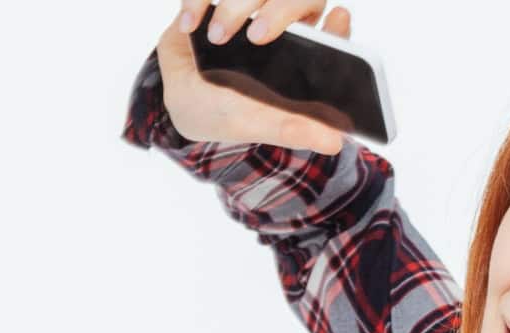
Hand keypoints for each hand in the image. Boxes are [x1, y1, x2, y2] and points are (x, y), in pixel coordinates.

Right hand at [160, 1, 356, 152]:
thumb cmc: (222, 108)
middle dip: (279, 11)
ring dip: (234, 8)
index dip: (335, 26)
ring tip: (215, 37)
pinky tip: (190, 26)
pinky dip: (198, 3)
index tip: (335, 19)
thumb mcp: (255, 123)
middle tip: (256, 36)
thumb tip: (334, 142)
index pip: (331, 28)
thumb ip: (292, 129)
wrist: (174, 94)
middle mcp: (280, 18)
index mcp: (303, 50)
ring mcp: (248, 3)